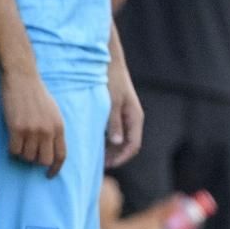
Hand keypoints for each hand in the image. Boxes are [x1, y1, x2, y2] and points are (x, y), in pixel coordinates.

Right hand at [1, 71, 66, 177]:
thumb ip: (53, 129)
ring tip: (19, 142)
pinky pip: (13, 151)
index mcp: (59, 127)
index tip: (49, 175)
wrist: (22, 79)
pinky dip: (11, 151)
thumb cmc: (37, 95)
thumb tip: (50, 149)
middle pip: (43, 160)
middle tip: (27, 153)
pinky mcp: (16, 128)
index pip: (61, 155)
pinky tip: (11, 142)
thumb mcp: (53, 112)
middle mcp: (48, 131)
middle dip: (34, 161)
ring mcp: (32, 130)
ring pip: (27, 157)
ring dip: (21, 154)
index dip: (55, 168)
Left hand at [105, 53, 142, 167]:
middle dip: (115, 156)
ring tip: (94, 156)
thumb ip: (114, 123)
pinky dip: (107, 139)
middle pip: (128, 145)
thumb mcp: (112, 104)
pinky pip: (115, 131)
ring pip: (121, 139)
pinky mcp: (118, 112)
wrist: (110, 63)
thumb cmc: (111, 81)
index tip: (107, 166)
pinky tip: (94, 141)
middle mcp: (133, 119)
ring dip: (110, 149)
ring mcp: (126, 116)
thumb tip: (117, 143)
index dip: (122, 158)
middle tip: (97, 165)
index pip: (133, 145)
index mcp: (135, 118)